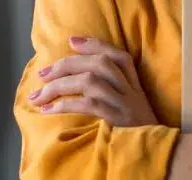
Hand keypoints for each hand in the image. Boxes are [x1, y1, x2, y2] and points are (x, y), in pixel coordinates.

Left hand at [29, 36, 157, 126]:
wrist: (153, 149)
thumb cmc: (133, 127)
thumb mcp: (127, 104)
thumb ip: (111, 88)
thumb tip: (74, 76)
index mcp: (134, 82)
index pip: (117, 55)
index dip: (94, 45)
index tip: (71, 41)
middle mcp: (131, 89)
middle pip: (99, 64)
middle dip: (67, 65)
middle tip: (42, 74)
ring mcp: (124, 103)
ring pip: (91, 81)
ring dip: (60, 85)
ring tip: (38, 96)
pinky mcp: (116, 119)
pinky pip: (89, 105)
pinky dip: (65, 105)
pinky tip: (48, 110)